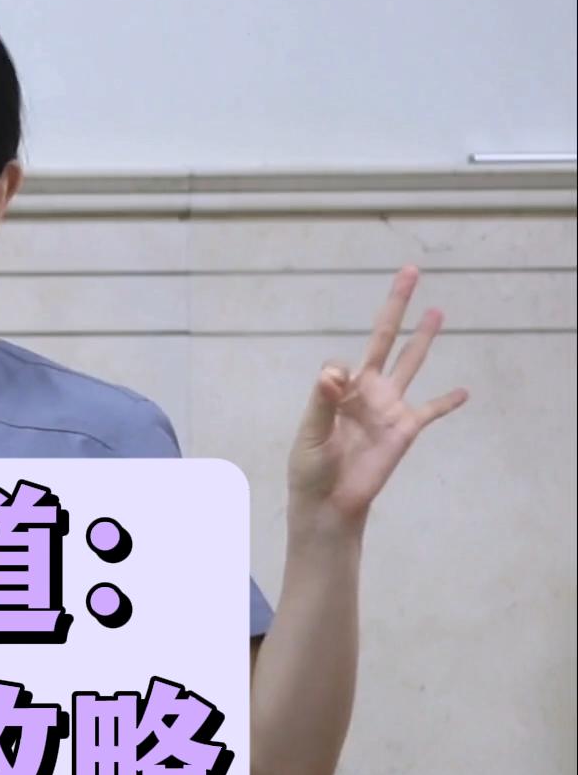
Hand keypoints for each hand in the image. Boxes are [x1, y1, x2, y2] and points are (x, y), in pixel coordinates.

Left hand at [288, 265, 468, 530]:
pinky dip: (447, 402)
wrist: (329, 502)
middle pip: (384, 339)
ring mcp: (388, 407)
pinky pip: (431, 411)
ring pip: (411, 364)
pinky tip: (465, 391)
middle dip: (396, 307)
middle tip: (410, 272)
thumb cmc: (311, 467)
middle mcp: (367, 390)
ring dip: (423, 338)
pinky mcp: (405, 430)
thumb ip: (322, 404)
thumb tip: (333, 373)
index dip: (337, 376)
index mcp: (339, 389)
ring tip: (437, 311)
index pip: (342, 364)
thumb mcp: (310, 434)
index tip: (334, 389)